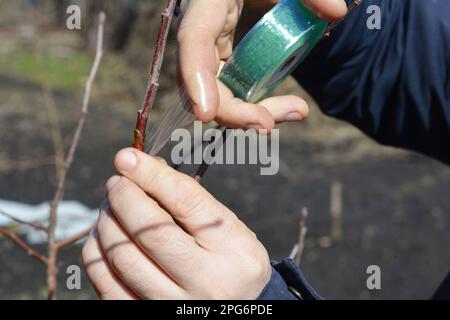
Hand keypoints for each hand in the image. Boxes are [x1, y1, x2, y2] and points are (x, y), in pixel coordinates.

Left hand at [82, 148, 270, 298]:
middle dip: (123, 197)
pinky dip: (97, 253)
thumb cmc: (228, 259)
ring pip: (122, 257)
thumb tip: (139, 168)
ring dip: (107, 222)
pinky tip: (104, 238)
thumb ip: (189, 201)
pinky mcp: (147, 316)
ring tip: (111, 209)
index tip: (127, 157)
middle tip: (117, 183)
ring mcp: (175, 305)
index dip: (152, 175)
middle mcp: (208, 281)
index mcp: (233, 248)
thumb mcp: (226, 227)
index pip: (187, 202)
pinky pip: (105, 283)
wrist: (235, 308)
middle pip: (149, 231)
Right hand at [177, 0, 346, 129]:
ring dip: (249, 113)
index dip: (194, 76)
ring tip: (295, 111)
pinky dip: (256, 104)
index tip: (207, 114)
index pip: (193, 38)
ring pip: (218, 92)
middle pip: (203, 79)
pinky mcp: (226, 61)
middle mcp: (203, 29)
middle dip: (232, 110)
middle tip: (268, 126)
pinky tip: (287, 107)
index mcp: (209, 2)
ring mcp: (213, 48)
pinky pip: (233, 91)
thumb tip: (336, 12)